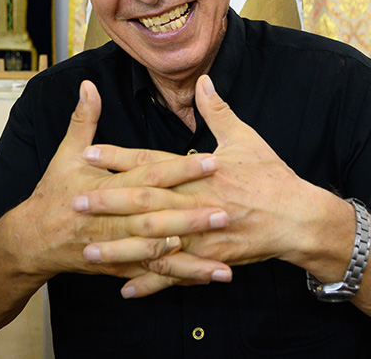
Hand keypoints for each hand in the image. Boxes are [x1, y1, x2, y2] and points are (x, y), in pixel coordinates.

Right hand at [19, 80, 231, 287]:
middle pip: (157, 218)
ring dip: (191, 258)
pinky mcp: (120, 267)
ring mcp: (117, 248)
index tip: (213, 161)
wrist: (31, 241)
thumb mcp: (67, 154)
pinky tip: (208, 276)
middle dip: (191, 217)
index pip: (150, 175)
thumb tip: (88, 85)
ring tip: (223, 261)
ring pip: (158, 254)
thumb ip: (84, 119)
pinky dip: (180, 276)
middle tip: (225, 213)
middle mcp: (114, 221)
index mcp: (107, 189)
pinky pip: (154, 274)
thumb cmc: (53, 194)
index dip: (182, 169)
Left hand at [78, 75, 350, 297]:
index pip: (153, 163)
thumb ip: (218, 112)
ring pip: (155, 241)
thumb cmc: (271, 176)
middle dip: (108, 202)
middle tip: (74, 201)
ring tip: (89, 248)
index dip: (120, 158)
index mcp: (200, 173)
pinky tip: (125, 289)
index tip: (90, 154)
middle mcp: (196, 202)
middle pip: (145, 202)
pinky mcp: (210, 257)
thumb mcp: (245, 139)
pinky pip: (176, 271)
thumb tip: (204, 80)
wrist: (297, 217)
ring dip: (121, 246)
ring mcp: (202, 232)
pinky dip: (151, 282)